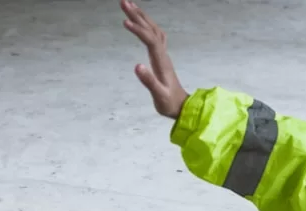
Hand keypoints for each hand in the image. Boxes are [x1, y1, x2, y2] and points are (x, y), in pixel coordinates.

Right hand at [121, 0, 188, 118]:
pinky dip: (147, 25)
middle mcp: (163, 54)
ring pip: (153, 29)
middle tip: (123, 2)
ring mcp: (163, 54)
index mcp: (161, 61)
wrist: (182, 106)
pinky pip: (155, 35)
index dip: (138, 30)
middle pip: (151, 29)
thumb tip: (136, 66)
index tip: (124, 22)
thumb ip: (148, 81)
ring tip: (129, 6)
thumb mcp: (159, 95)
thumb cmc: (169, 103)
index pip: (149, 40)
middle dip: (137, 14)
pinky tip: (141, 22)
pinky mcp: (161, 57)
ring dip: (142, 16)